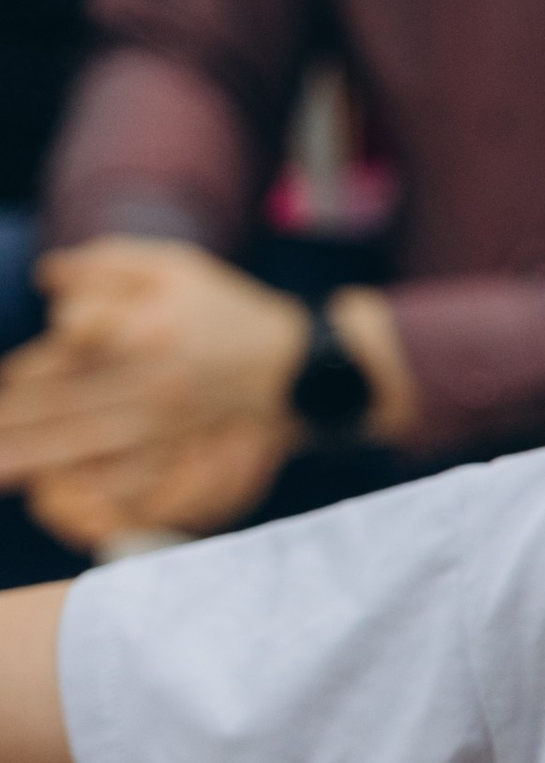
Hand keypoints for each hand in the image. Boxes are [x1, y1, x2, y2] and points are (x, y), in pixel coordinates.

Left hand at [0, 238, 346, 540]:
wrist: (296, 365)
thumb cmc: (227, 309)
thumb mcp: (173, 267)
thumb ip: (106, 265)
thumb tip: (47, 275)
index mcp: (142, 330)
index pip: (68, 350)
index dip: (26, 371)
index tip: (3, 381)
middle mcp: (149, 382)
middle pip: (63, 408)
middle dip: (11, 429)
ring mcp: (164, 424)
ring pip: (85, 447)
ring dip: (34, 464)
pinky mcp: (179, 452)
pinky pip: (130, 479)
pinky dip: (88, 490)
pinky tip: (54, 498)